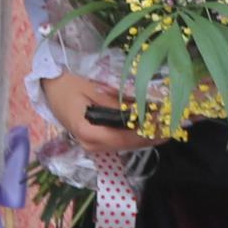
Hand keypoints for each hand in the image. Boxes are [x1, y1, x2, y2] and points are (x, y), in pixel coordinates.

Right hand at [42, 70, 160, 160]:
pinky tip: (153, 124)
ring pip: (127, 143)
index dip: (150, 132)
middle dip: (154, 134)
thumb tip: (143, 111)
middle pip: (130, 144)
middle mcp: (92, 145)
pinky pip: (121, 139)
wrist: (49, 85)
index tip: (170, 125)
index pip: (126, 138)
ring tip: (170, 124)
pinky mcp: (97, 139)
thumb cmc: (68, 82)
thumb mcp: (93, 87)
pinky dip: (138, 132)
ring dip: (149, 134)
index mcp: (89, 133)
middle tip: (178, 124)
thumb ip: (117, 103)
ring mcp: (94, 145)